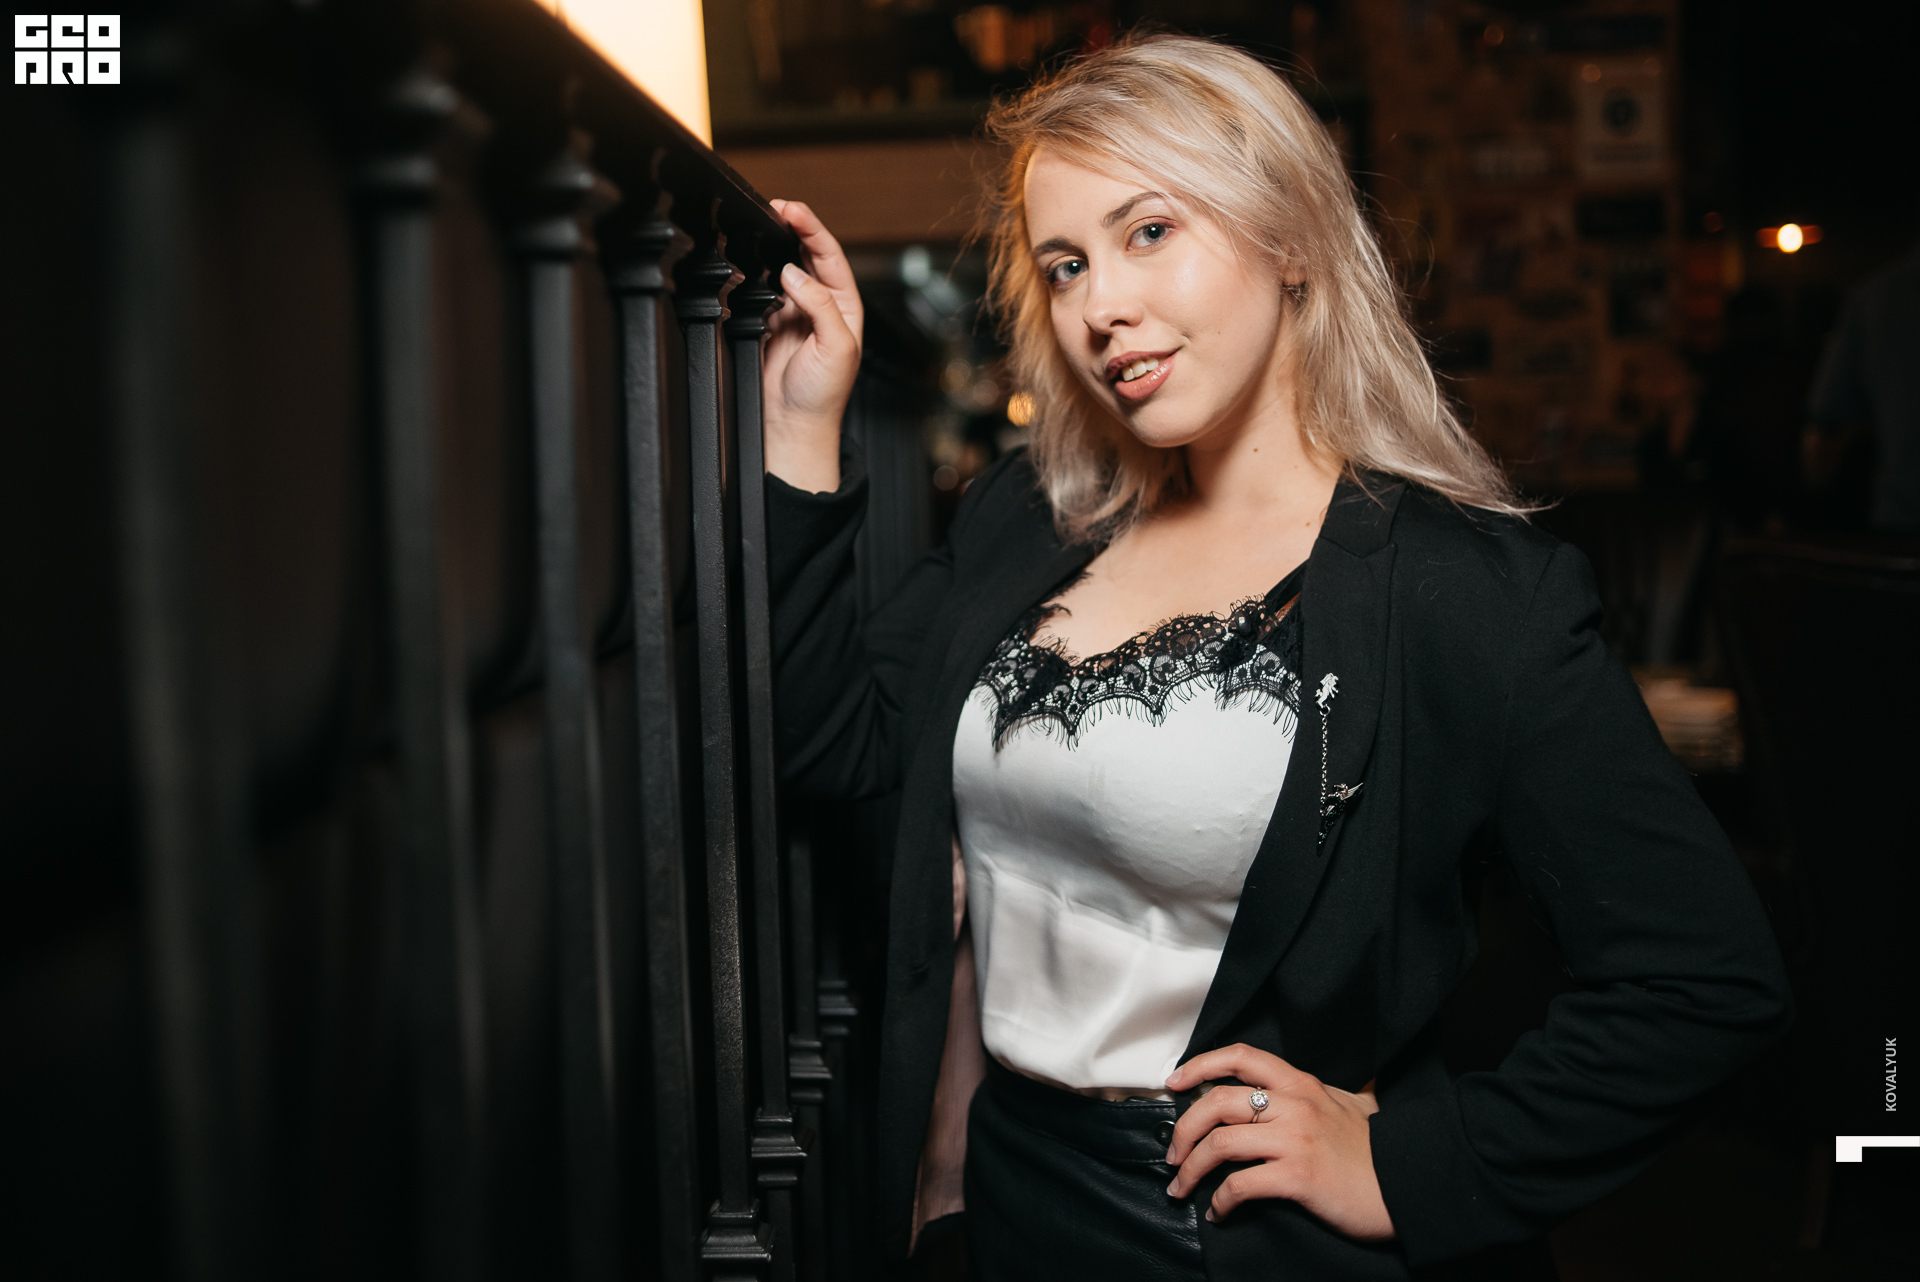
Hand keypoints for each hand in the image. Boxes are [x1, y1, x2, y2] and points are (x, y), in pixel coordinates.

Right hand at [763, 199, 862, 492]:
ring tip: (762, 226)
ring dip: (773, 246)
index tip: (791, 211)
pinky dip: (757, 272)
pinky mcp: (770, 322)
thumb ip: (819, 304)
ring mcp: (796, 311)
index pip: (830, 256)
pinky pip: (763, 288)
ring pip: (784, 266)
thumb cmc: (823, 394)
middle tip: (774, 208)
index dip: (812, 229)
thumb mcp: (836, 346)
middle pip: (807, 253)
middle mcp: (823, 304)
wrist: (794, 424)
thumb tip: (794, 271)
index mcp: (846, 306)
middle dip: (792, 227)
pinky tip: (751, 260)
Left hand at [1164, 1044, 1393, 1240]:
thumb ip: (1337, 1090)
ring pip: (1220, 1144)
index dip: (1200, 1064)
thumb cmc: (1378, 1151)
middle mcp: (1293, 1104)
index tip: (1175, 1081)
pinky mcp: (1297, 1177)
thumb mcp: (1357, 1105)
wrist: (1409, 1186)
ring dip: (1191, 1169)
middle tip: (1173, 1154)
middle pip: (1216, 1101)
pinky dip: (1221, 1202)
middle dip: (1184, 1128)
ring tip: (1182, 1187)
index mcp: (1301, 1083)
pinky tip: (1220, 1213)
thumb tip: (1352, 1079)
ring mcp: (1294, 1140)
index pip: (1240, 1056)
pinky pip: (1240, 1186)